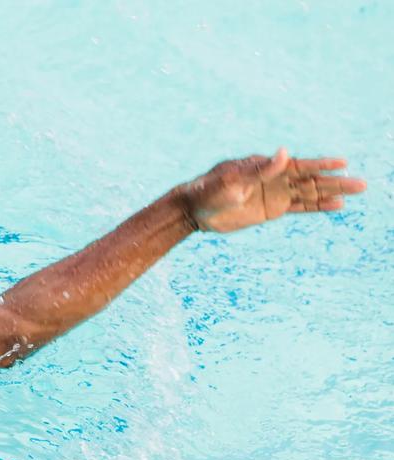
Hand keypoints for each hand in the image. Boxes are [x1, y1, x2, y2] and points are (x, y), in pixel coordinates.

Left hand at [179, 148, 366, 232]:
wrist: (194, 209)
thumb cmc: (210, 190)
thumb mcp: (233, 181)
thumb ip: (260, 170)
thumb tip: (285, 151)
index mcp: (266, 167)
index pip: (299, 166)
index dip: (321, 165)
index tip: (342, 163)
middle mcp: (274, 178)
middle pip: (311, 180)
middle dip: (335, 181)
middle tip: (362, 184)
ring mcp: (275, 194)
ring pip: (309, 193)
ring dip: (332, 193)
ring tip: (356, 192)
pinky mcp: (271, 209)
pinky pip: (299, 207)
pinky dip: (317, 206)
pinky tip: (336, 206)